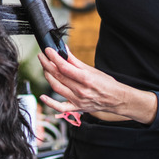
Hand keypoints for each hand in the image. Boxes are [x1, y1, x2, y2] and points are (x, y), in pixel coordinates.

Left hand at [36, 47, 156, 123]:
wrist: (116, 99)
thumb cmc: (106, 83)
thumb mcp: (92, 69)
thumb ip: (75, 61)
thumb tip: (64, 51)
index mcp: (85, 78)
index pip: (64, 67)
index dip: (54, 57)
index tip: (48, 50)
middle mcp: (80, 90)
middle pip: (58, 76)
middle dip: (47, 64)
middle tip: (42, 56)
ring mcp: (77, 100)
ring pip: (57, 88)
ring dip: (48, 77)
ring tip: (44, 67)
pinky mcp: (76, 108)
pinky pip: (60, 108)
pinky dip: (50, 103)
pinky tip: (43, 96)